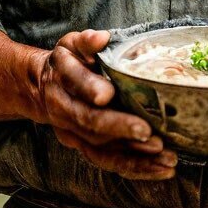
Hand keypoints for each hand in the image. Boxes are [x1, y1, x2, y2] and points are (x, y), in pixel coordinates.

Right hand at [35, 29, 176, 180]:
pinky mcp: (87, 147)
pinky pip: (110, 162)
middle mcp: (64, 111)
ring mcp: (74, 133)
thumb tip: (101, 38)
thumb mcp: (72, 44)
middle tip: (148, 133)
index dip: (89, 88)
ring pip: (101, 151)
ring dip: (134, 157)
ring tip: (166, 158)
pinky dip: (136, 168)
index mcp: (60, 80)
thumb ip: (86, 41)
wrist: (42, 89)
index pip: (74, 84)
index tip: (108, 94)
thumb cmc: (67, 61)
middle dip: (119, 129)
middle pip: (89, 123)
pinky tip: (162, 170)